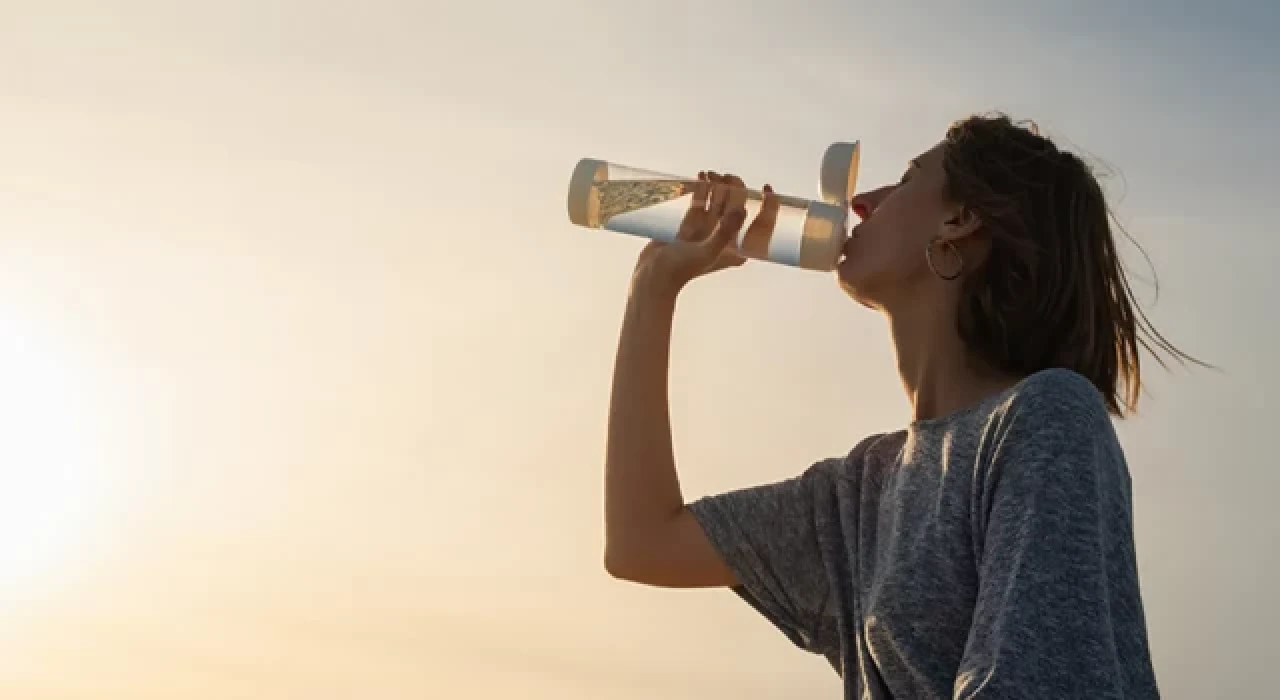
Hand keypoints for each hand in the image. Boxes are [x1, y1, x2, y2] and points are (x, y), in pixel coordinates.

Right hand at [632, 172, 776, 291]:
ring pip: (719, 202)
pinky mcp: (691, 225)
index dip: (768, 207)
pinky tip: (700, 176)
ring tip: (711, 174)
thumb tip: (743, 210)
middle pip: (737, 207)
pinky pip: (701, 202)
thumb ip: (725, 232)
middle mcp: (725, 239)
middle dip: (735, 189)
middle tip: (726, 177)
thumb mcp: (708, 252)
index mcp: (737, 250)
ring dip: (717, 186)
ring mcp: (708, 231)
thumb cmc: (682, 269)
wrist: (654, 275)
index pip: (760, 226)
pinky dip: (701, 189)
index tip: (766, 189)